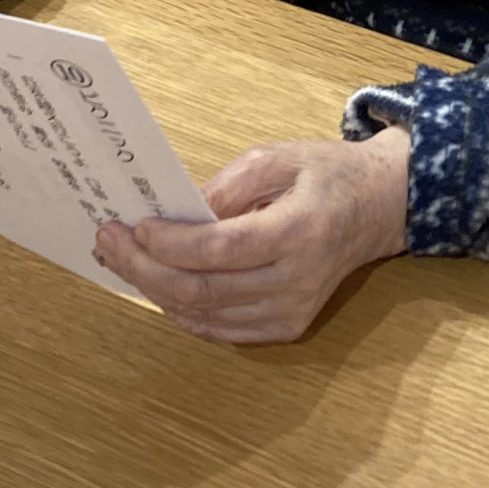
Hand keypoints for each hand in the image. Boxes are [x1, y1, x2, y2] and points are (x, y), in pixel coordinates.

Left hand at [97, 127, 411, 343]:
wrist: (379, 208)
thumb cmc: (327, 176)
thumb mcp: (277, 157)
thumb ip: (224, 186)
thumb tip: (173, 215)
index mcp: (300, 231)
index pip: (220, 249)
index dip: (169, 243)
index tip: (133, 225)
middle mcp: (297, 280)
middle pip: (203, 289)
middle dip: (145, 268)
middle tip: (109, 241)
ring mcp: (293, 310)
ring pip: (204, 315)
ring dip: (155, 290)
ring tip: (124, 260)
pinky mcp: (287, 326)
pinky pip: (220, 329)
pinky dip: (181, 311)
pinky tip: (158, 284)